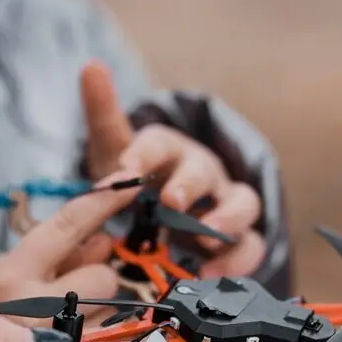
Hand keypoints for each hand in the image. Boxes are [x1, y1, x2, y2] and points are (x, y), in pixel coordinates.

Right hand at [0, 168, 142, 309]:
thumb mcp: (14, 268)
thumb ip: (61, 251)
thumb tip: (106, 240)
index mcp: (11, 276)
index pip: (67, 226)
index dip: (103, 201)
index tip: (130, 182)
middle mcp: (31, 310)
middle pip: (103, 276)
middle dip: (96, 279)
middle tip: (70, 288)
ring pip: (111, 312)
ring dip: (98, 310)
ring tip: (66, 320)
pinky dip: (99, 337)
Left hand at [80, 60, 264, 276]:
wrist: (167, 205)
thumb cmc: (140, 175)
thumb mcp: (115, 151)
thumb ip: (103, 115)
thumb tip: (92, 65)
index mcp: (168, 148)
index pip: (158, 141)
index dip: (143, 154)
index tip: (125, 171)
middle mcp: (201, 171)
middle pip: (203, 170)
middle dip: (188, 185)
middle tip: (169, 202)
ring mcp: (224, 202)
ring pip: (242, 202)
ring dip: (227, 218)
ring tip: (204, 238)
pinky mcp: (237, 236)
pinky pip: (249, 245)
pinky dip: (237, 260)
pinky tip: (213, 276)